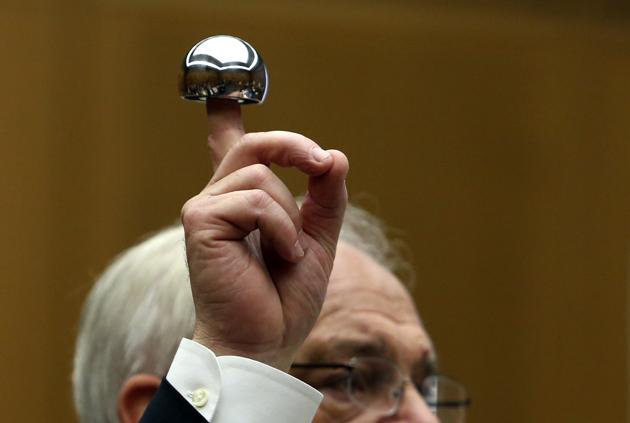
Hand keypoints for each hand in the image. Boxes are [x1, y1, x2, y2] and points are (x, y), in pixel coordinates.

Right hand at [181, 101, 348, 370]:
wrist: (263, 342)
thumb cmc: (283, 298)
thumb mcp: (318, 241)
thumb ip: (326, 199)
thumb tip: (335, 156)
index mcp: (243, 203)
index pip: (231, 148)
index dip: (225, 117)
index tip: (221, 91)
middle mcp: (219, 198)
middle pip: (256, 144)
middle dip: (294, 147)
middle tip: (322, 163)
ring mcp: (205, 207)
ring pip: (263, 176)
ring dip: (291, 219)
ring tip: (287, 254)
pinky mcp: (200, 221)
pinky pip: (257, 201)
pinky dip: (281, 231)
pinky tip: (277, 258)